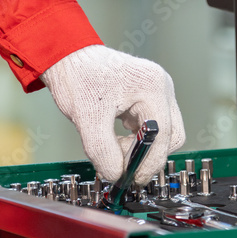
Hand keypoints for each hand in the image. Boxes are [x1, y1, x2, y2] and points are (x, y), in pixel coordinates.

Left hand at [40, 45, 185, 183]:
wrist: (66, 58)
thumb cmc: (77, 78)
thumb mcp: (87, 119)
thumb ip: (103, 151)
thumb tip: (117, 175)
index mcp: (153, 87)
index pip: (163, 135)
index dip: (148, 162)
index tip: (130, 179)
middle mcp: (162, 88)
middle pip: (170, 136)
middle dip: (146, 156)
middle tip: (121, 166)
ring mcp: (157, 92)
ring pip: (162, 134)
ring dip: (140, 148)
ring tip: (113, 148)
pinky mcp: (148, 98)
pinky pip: (151, 128)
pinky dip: (136, 140)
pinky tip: (115, 140)